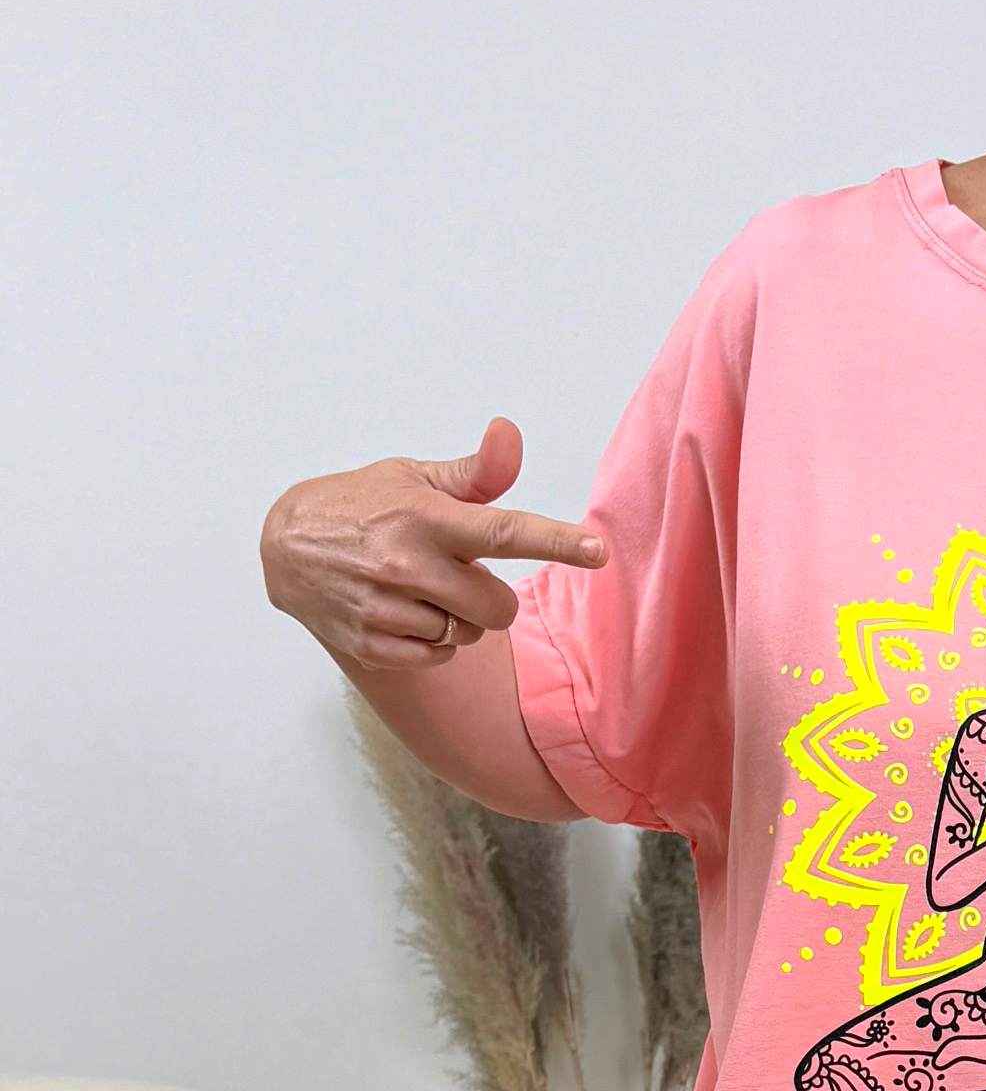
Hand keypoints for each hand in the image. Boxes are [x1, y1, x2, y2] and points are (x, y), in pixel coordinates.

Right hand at [259, 413, 606, 669]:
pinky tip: (404, 613)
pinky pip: (436, 656)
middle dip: (490, 597)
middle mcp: (406, 564)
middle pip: (497, 608)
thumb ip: (474, 474)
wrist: (284, 547)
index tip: (597, 550)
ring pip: (465, 635)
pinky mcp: (372, 643)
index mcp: (424, 517)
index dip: (555, 542)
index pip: (502, 530)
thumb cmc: (361, 506)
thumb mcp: (412, 478)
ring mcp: (386, 608)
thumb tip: (510, 434)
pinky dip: (431, 641)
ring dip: (456, 618)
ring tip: (420, 590)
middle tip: (458, 575)